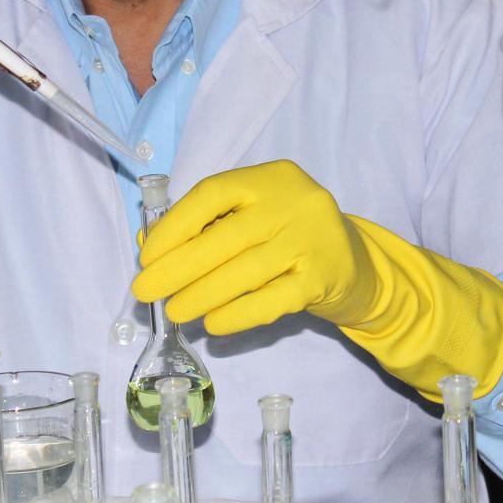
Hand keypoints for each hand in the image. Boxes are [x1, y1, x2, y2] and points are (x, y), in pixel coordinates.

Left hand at [132, 159, 502, 399]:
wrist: (357, 266)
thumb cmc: (287, 238)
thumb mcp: (251, 219)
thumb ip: (204, 227)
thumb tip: (149, 247)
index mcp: (269, 178)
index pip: (212, 193)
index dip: (174, 225)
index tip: (147, 255)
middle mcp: (294, 200)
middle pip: (226, 236)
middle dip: (179, 267)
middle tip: (146, 291)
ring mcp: (313, 238)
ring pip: (246, 270)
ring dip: (202, 294)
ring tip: (175, 311)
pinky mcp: (326, 277)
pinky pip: (273, 299)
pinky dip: (238, 314)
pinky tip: (213, 325)